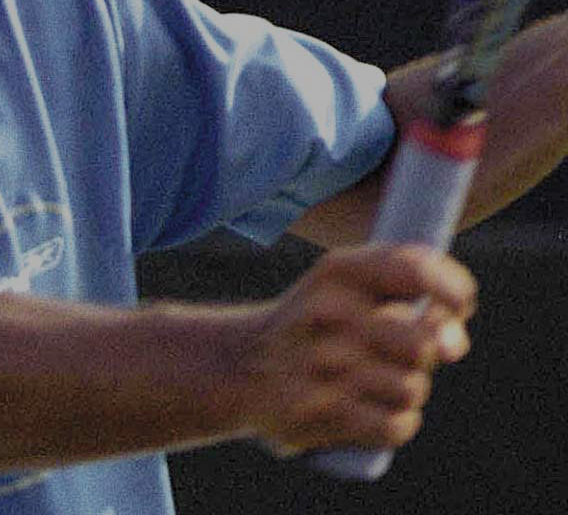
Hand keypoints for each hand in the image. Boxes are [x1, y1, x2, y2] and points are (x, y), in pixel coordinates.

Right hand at [229, 243, 475, 456]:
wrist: (236, 367)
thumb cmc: (313, 325)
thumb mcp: (344, 286)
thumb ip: (410, 296)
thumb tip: (455, 342)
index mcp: (336, 273)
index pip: (416, 271)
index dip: (453, 289)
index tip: (459, 304)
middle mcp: (329, 314)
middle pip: (424, 343)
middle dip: (423, 354)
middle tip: (392, 352)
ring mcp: (325, 366)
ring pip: (412, 389)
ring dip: (404, 391)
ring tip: (368, 382)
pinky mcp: (323, 414)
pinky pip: (398, 425)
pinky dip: (392, 423)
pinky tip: (365, 410)